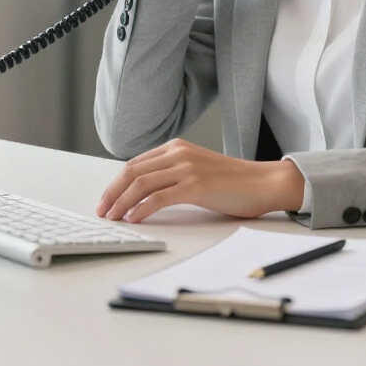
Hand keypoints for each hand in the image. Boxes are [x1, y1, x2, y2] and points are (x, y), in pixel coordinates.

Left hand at [95, 139, 304, 223]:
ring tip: (112, 218)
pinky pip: (159, 197)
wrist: (263, 182)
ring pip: (141, 183)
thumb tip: (144, 193)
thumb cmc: (233, 182)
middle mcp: (179, 153)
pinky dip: (141, 209)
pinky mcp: (195, 185)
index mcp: (177, 147)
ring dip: (121, 202)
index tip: (106, 199)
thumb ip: (173, 174)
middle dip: (112, 192)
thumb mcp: (197, 170)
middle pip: (133, 171)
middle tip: (101, 210)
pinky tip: (133, 219)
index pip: (136, 163)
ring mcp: (187, 167)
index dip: (116, 182)